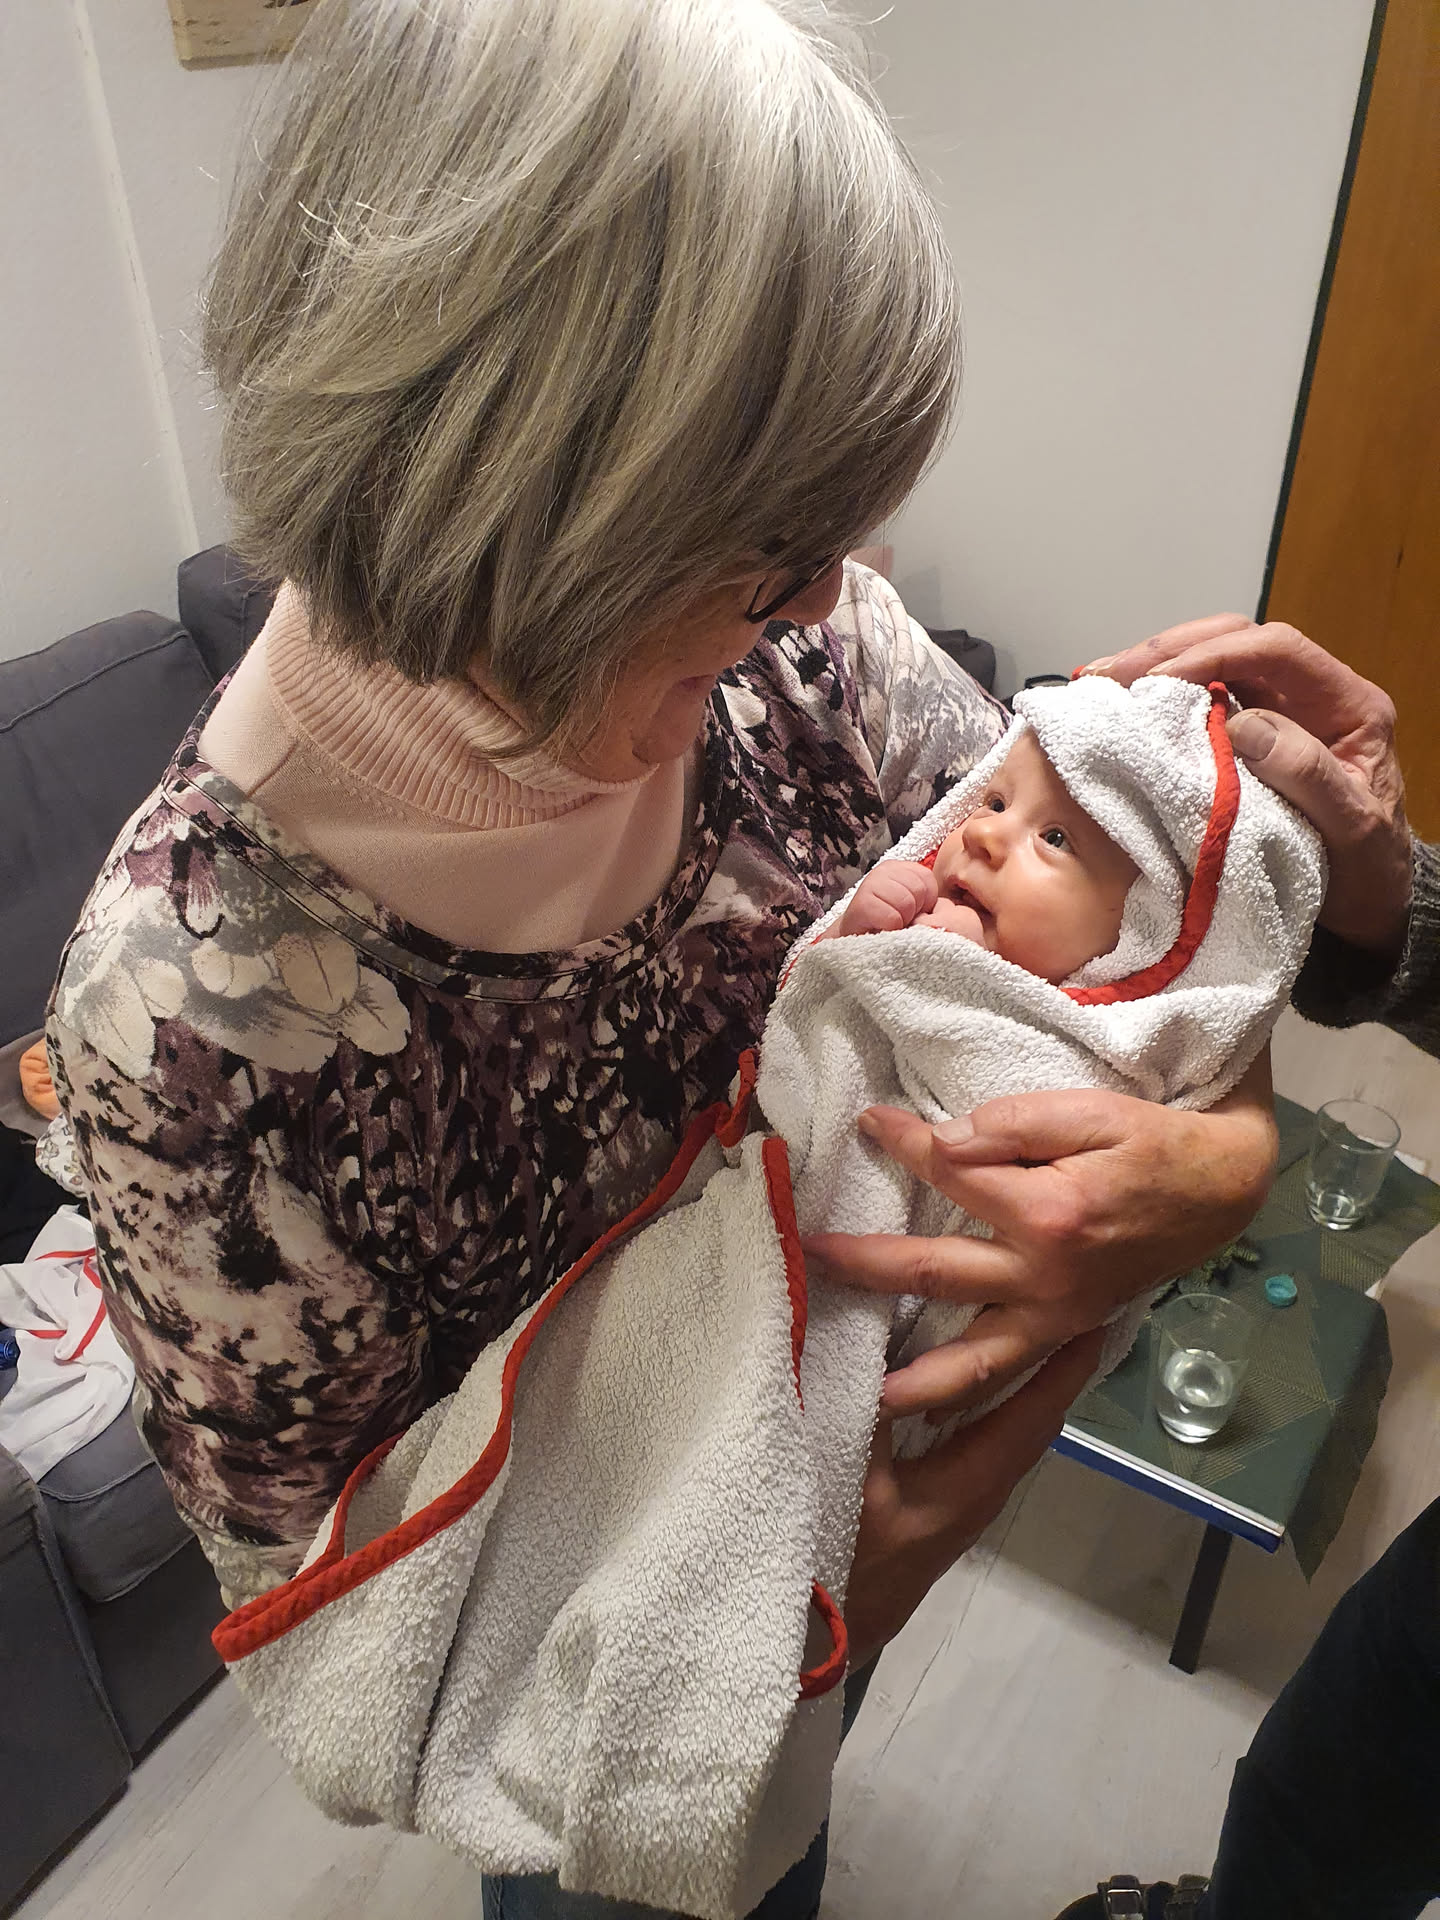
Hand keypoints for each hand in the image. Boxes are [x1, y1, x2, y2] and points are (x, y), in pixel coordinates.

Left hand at [803, 1054, 1274, 1419]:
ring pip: (971, 1356)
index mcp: (1047, 1213)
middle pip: (934, 1272)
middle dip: (864, 1264)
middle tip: (807, 1257)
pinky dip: (967, 1395)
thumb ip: (1015, 1124)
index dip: (903, 1143)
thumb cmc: (1152, 1142)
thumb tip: (941, 1140)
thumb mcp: (1092, 1110)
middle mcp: (1044, 1276)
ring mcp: (1055, 1314)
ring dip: (912, 1375)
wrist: (1219, 1189)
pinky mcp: (1067, 1330)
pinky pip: (1009, 1372)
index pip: (949, 1174)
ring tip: (857, 1391)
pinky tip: (925, 1407)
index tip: (865, 1122)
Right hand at [833, 861, 937, 937]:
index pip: (927, 879)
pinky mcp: (862, 903)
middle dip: (913, 911)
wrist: (856, 940)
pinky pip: (892, 917)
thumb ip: (925, 897)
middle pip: (918, 889)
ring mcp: (871, 883)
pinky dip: (891, 928)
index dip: (924, 902)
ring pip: (906, 902)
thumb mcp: (910, 904)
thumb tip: (946, 905)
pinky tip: (882, 929)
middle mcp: (884, 870)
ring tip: (891, 925)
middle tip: (900, 920)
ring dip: (902, 920)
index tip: (911, 913)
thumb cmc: (888, 923)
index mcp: (899, 867)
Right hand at [843, 1328, 1104, 1667]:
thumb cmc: (834, 1556)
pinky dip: (983, 1410)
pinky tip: (961, 1386)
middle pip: (1028, 1426)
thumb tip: (873, 1334)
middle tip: (1062, 1308)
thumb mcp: (844, 1474)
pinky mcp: (935, 1515)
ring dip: (1016, 1388)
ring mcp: (958, 1510)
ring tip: (1020, 1333)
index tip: (1091, 1315)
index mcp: (968, 1485)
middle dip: (1049, 1369)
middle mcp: (976, 1497)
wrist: (815, 1644)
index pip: (1031, 1416)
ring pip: (1004, 1439)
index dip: (1063, 1366)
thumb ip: (864, 1406)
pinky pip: (976, 1449)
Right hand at [1080, 615, 1410, 955]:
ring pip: (1215, 662)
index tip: (1161, 680)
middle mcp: (1312, 696)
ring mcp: (1280, 712)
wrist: (1368, 901)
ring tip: (1103, 683)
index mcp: (1348, 705)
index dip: (1216, 655)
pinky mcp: (1251, 736)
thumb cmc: (1367, 869)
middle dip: (1173, 649)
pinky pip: (1204, 700)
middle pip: (1239, 641)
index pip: (1279, 650)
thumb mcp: (1353, 828)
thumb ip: (1308, 774)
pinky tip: (1126, 706)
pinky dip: (1163, 699)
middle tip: (1111, 672)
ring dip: (1158, 667)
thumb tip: (1244, 726)